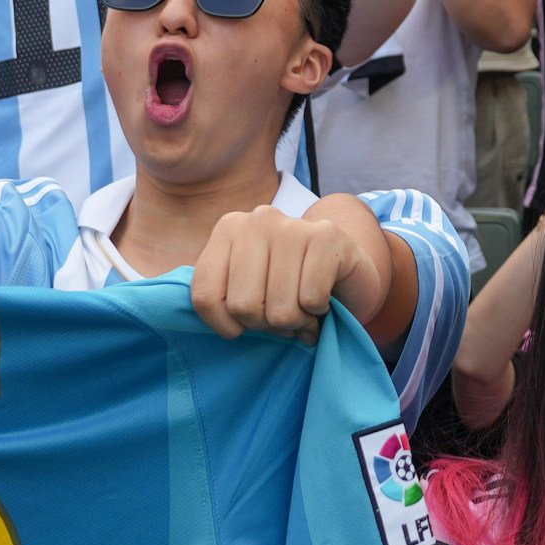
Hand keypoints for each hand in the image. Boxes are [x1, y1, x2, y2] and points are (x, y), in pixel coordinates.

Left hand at [192, 192, 377, 340]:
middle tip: (282, 313)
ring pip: (280, 309)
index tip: (244, 325)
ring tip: (304, 306)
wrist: (348, 272)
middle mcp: (258, 218)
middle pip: (243, 306)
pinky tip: (324, 296)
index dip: (226, 326)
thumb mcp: (245, 288)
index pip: (206, 297)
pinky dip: (319, 311)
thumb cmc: (288, 287)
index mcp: (228, 229)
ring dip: (296, 321)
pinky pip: (310, 300)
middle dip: (266, 324)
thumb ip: (218, 297)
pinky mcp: (328, 237)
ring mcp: (293, 224)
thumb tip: (197, 322)